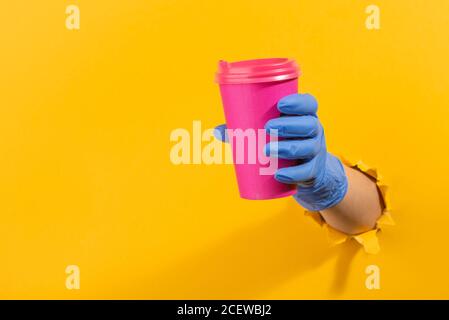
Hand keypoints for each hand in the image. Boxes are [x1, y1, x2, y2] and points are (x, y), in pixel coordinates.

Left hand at [215, 93, 347, 210]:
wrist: (305, 171)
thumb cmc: (282, 143)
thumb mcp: (268, 134)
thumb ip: (244, 130)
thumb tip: (217, 131)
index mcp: (305, 116)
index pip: (310, 104)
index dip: (299, 102)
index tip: (280, 105)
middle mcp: (314, 131)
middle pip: (309, 124)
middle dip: (289, 125)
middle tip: (268, 128)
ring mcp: (316, 151)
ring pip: (308, 147)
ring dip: (288, 148)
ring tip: (267, 150)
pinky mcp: (313, 171)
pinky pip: (307, 172)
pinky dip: (293, 174)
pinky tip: (279, 175)